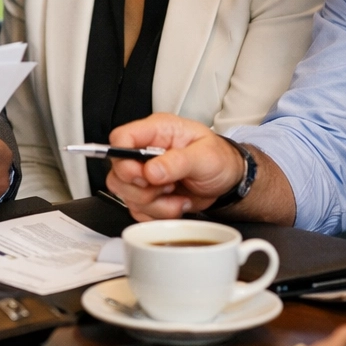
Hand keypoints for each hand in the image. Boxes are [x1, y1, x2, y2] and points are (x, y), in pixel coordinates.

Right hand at [103, 114, 244, 220]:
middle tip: (169, 186)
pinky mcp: (147, 195)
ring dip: (154, 204)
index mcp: (156, 131)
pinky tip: (176, 204)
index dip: (123, 158)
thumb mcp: (206, 156)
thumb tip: (151, 171)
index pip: (121, 138)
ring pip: (126, 195)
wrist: (227, 180)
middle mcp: (145, 151)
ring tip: (178, 196)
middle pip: (118, 172)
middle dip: (142, 189)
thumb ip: (178, 162)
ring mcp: (143, 175)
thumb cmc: (219, 159)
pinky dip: (158, 214)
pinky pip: (137, 210)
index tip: (143, 174)